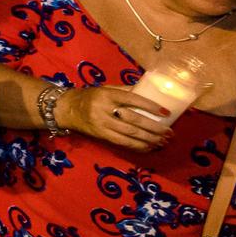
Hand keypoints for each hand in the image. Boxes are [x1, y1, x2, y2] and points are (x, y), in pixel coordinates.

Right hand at [61, 83, 176, 151]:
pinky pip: (123, 143)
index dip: (151, 106)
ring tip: (163, 142)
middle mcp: (104, 109)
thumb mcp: (106, 89)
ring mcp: (102, 124)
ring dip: (150, 140)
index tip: (166, 112)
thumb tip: (149, 92)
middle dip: (154, 128)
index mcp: (107, 94)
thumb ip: (125, 91)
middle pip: (134, 121)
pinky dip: (138, 146)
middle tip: (169, 132)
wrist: (66, 109)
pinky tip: (149, 147)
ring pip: (130, 134)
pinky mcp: (101, 136)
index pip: (132, 100)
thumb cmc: (90, 96)